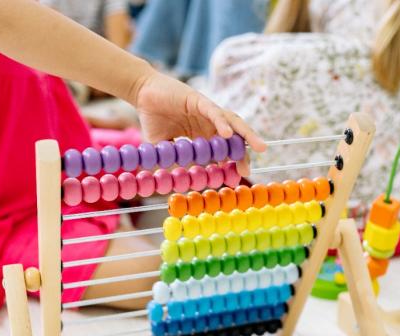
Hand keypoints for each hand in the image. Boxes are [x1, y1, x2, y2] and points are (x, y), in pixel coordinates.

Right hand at [133, 72, 265, 175]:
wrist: (141, 94)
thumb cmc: (152, 117)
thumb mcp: (164, 145)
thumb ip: (172, 159)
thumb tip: (179, 178)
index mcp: (203, 134)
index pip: (224, 149)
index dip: (232, 162)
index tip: (237, 176)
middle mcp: (209, 122)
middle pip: (234, 137)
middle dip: (244, 151)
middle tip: (249, 169)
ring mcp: (206, 110)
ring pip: (232, 122)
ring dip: (246, 134)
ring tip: (258, 147)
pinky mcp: (198, 100)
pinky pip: (214, 112)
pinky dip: (222, 122)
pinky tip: (228, 134)